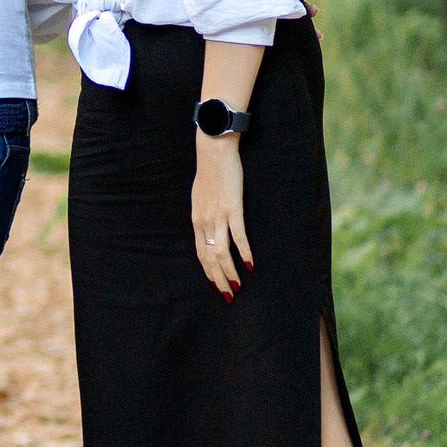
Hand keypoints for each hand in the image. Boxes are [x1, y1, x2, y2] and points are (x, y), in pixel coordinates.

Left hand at [191, 137, 252, 298]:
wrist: (213, 151)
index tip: (217, 284)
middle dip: (219, 279)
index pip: (200, 253)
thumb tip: (208, 224)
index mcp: (197, 220)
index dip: (208, 271)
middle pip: (209, 258)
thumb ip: (204, 213)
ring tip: (238, 286)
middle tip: (228, 295)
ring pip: (221, 252)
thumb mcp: (200, 197)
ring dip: (230, 272)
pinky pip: (238, 236)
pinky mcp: (232, 208)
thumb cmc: (209, 172)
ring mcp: (218, 216)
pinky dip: (243, 252)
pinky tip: (249, 264)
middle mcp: (204, 221)